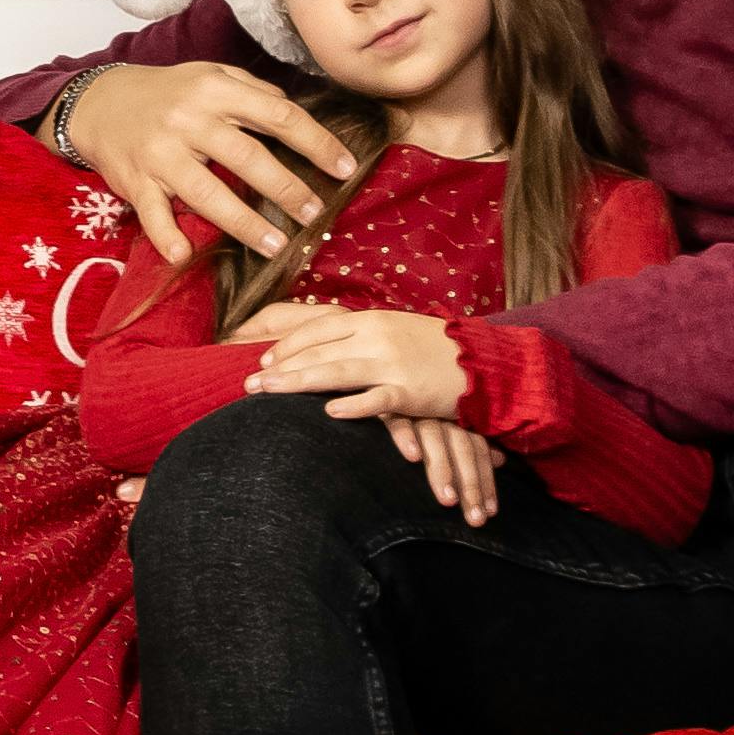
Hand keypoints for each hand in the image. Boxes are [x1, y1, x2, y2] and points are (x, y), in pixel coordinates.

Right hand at [54, 53, 364, 263]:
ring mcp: (161, 152)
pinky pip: (153, 214)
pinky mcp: (136, 181)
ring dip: (244, 223)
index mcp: (216, 91)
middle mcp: (189, 120)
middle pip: (247, 157)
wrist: (101, 101)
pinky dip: (166, 236)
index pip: (278, 115)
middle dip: (286, 188)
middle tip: (314, 213)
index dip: (316, 143)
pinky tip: (185, 256)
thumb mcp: (211, 76)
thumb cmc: (168, 93)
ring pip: (206, 192)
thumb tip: (295, 115)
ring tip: (276, 246)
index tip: (344, 168)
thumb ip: (253, 91)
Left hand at [242, 301, 473, 423]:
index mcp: (372, 320)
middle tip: (247, 383)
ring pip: (334, 372)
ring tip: (266, 393)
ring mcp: (393, 364)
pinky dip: (352, 406)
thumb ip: (363, 336)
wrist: (486, 363)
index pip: (317, 329)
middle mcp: (377, 337)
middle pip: (317, 351)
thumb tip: (328, 344)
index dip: (286, 344)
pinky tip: (327, 414)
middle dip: (278, 367)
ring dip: (295, 383)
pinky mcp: (411, 391)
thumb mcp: (397, 331)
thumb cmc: (437, 349)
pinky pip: (376, 400)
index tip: (262, 359)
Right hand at [387, 414, 499, 524]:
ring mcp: (417, 410)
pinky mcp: (390, 406)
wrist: (382, 381)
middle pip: (462, 450)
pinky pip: (400, 421)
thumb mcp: (447, 425)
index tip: (489, 513)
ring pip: (435, 439)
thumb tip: (501, 459)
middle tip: (474, 518)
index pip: (478, 452)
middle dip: (470, 485)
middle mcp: (442, 415)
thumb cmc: (418, 409)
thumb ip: (472, 443)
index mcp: (457, 420)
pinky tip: (413, 457)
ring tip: (448, 500)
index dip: (486, 482)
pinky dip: (407, 437)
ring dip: (442, 469)